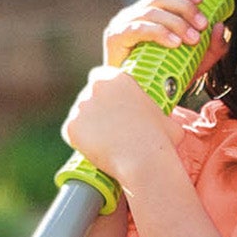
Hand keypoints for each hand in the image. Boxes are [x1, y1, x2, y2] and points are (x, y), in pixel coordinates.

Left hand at [63, 66, 179, 191]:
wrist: (142, 159)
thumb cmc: (159, 140)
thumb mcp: (166, 119)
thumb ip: (158, 115)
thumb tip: (164, 123)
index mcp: (118, 78)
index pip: (101, 77)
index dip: (105, 92)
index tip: (111, 105)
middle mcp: (96, 87)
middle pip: (88, 95)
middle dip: (94, 109)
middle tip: (106, 127)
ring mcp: (80, 106)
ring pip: (78, 115)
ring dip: (86, 125)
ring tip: (102, 142)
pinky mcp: (70, 126)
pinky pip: (71, 133)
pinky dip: (79, 142)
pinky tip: (94, 150)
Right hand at [104, 0, 227, 79]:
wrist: (138, 99)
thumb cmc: (163, 77)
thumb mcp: (194, 62)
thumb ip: (210, 47)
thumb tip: (220, 26)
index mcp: (150, 12)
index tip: (201, 0)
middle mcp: (134, 13)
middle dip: (185, 8)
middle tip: (202, 25)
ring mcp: (123, 24)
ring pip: (152, 12)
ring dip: (176, 23)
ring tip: (193, 40)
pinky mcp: (116, 38)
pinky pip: (138, 28)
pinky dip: (159, 33)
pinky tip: (174, 43)